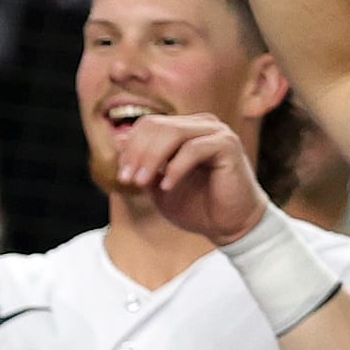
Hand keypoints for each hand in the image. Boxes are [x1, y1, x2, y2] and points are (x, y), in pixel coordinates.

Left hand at [113, 113, 269, 244]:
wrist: (230, 226)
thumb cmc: (197, 206)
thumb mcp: (159, 185)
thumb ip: (143, 164)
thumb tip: (119, 140)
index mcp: (185, 128)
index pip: (148, 125)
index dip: (130, 148)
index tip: (123, 175)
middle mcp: (201, 124)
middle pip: (157, 126)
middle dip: (137, 153)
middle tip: (128, 180)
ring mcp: (216, 131)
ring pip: (173, 133)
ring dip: (151, 159)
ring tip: (141, 183)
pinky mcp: (228, 145)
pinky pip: (193, 149)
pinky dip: (176, 168)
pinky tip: (167, 186)